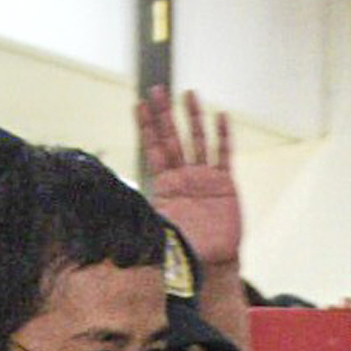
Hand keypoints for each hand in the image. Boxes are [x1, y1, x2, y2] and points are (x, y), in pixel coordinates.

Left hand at [136, 85, 239, 268]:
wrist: (213, 261)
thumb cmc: (185, 248)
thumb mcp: (161, 231)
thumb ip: (148, 216)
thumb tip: (126, 209)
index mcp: (166, 185)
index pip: (153, 149)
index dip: (146, 127)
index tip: (138, 105)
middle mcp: (184, 176)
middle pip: (172, 138)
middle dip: (164, 113)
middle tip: (157, 90)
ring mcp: (204, 177)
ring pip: (198, 140)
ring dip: (193, 117)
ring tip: (188, 94)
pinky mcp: (225, 183)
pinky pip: (224, 155)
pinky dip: (223, 136)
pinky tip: (220, 116)